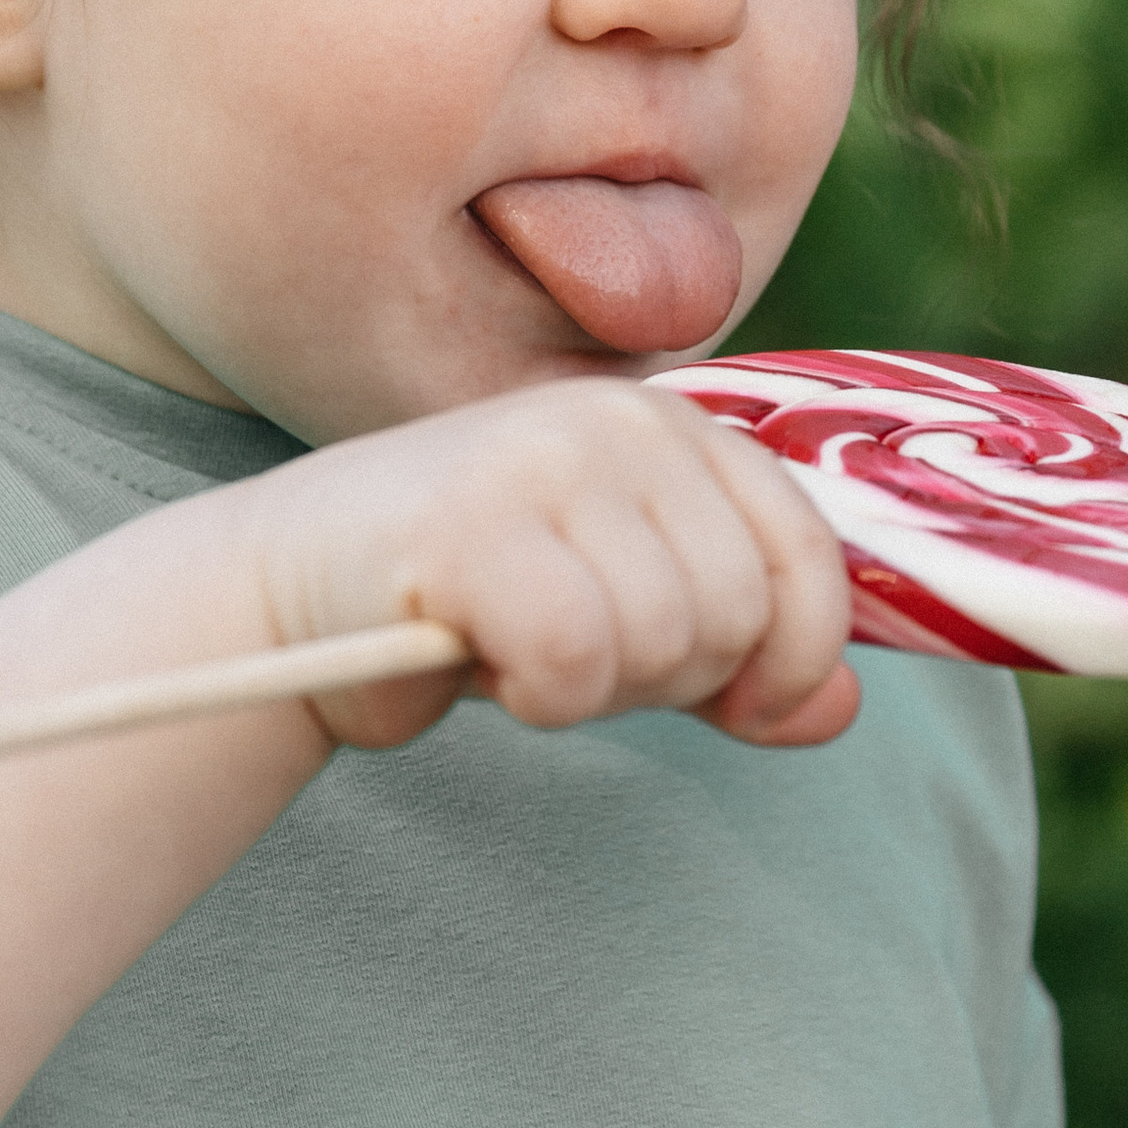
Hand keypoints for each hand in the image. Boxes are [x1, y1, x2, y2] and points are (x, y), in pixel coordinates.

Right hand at [249, 377, 858, 753]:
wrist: (292, 593)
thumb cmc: (469, 603)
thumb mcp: (628, 615)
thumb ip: (735, 656)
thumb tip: (835, 710)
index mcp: (673, 424)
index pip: (805, 554)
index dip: (795, 657)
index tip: (744, 707)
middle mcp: (619, 417)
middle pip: (735, 613)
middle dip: (666, 677)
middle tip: (573, 655)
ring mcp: (543, 458)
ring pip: (661, 638)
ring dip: (593, 688)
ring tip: (518, 645)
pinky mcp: (469, 523)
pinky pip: (575, 657)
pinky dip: (540, 694)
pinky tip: (483, 659)